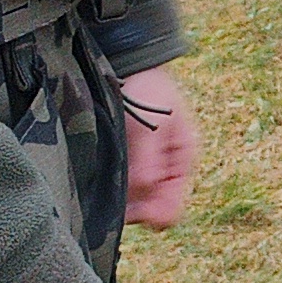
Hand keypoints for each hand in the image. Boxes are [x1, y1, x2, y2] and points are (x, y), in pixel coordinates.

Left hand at [121, 69, 198, 228]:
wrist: (132, 66)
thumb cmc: (148, 92)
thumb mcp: (152, 128)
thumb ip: (147, 165)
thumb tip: (142, 204)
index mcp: (180, 165)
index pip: (170, 212)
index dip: (150, 215)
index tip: (130, 206)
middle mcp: (164, 173)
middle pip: (149, 213)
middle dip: (132, 207)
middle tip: (113, 189)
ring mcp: (145, 170)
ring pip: (133, 204)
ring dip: (120, 197)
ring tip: (106, 174)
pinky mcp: (126, 164)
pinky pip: (121, 190)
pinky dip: (111, 186)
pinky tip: (101, 170)